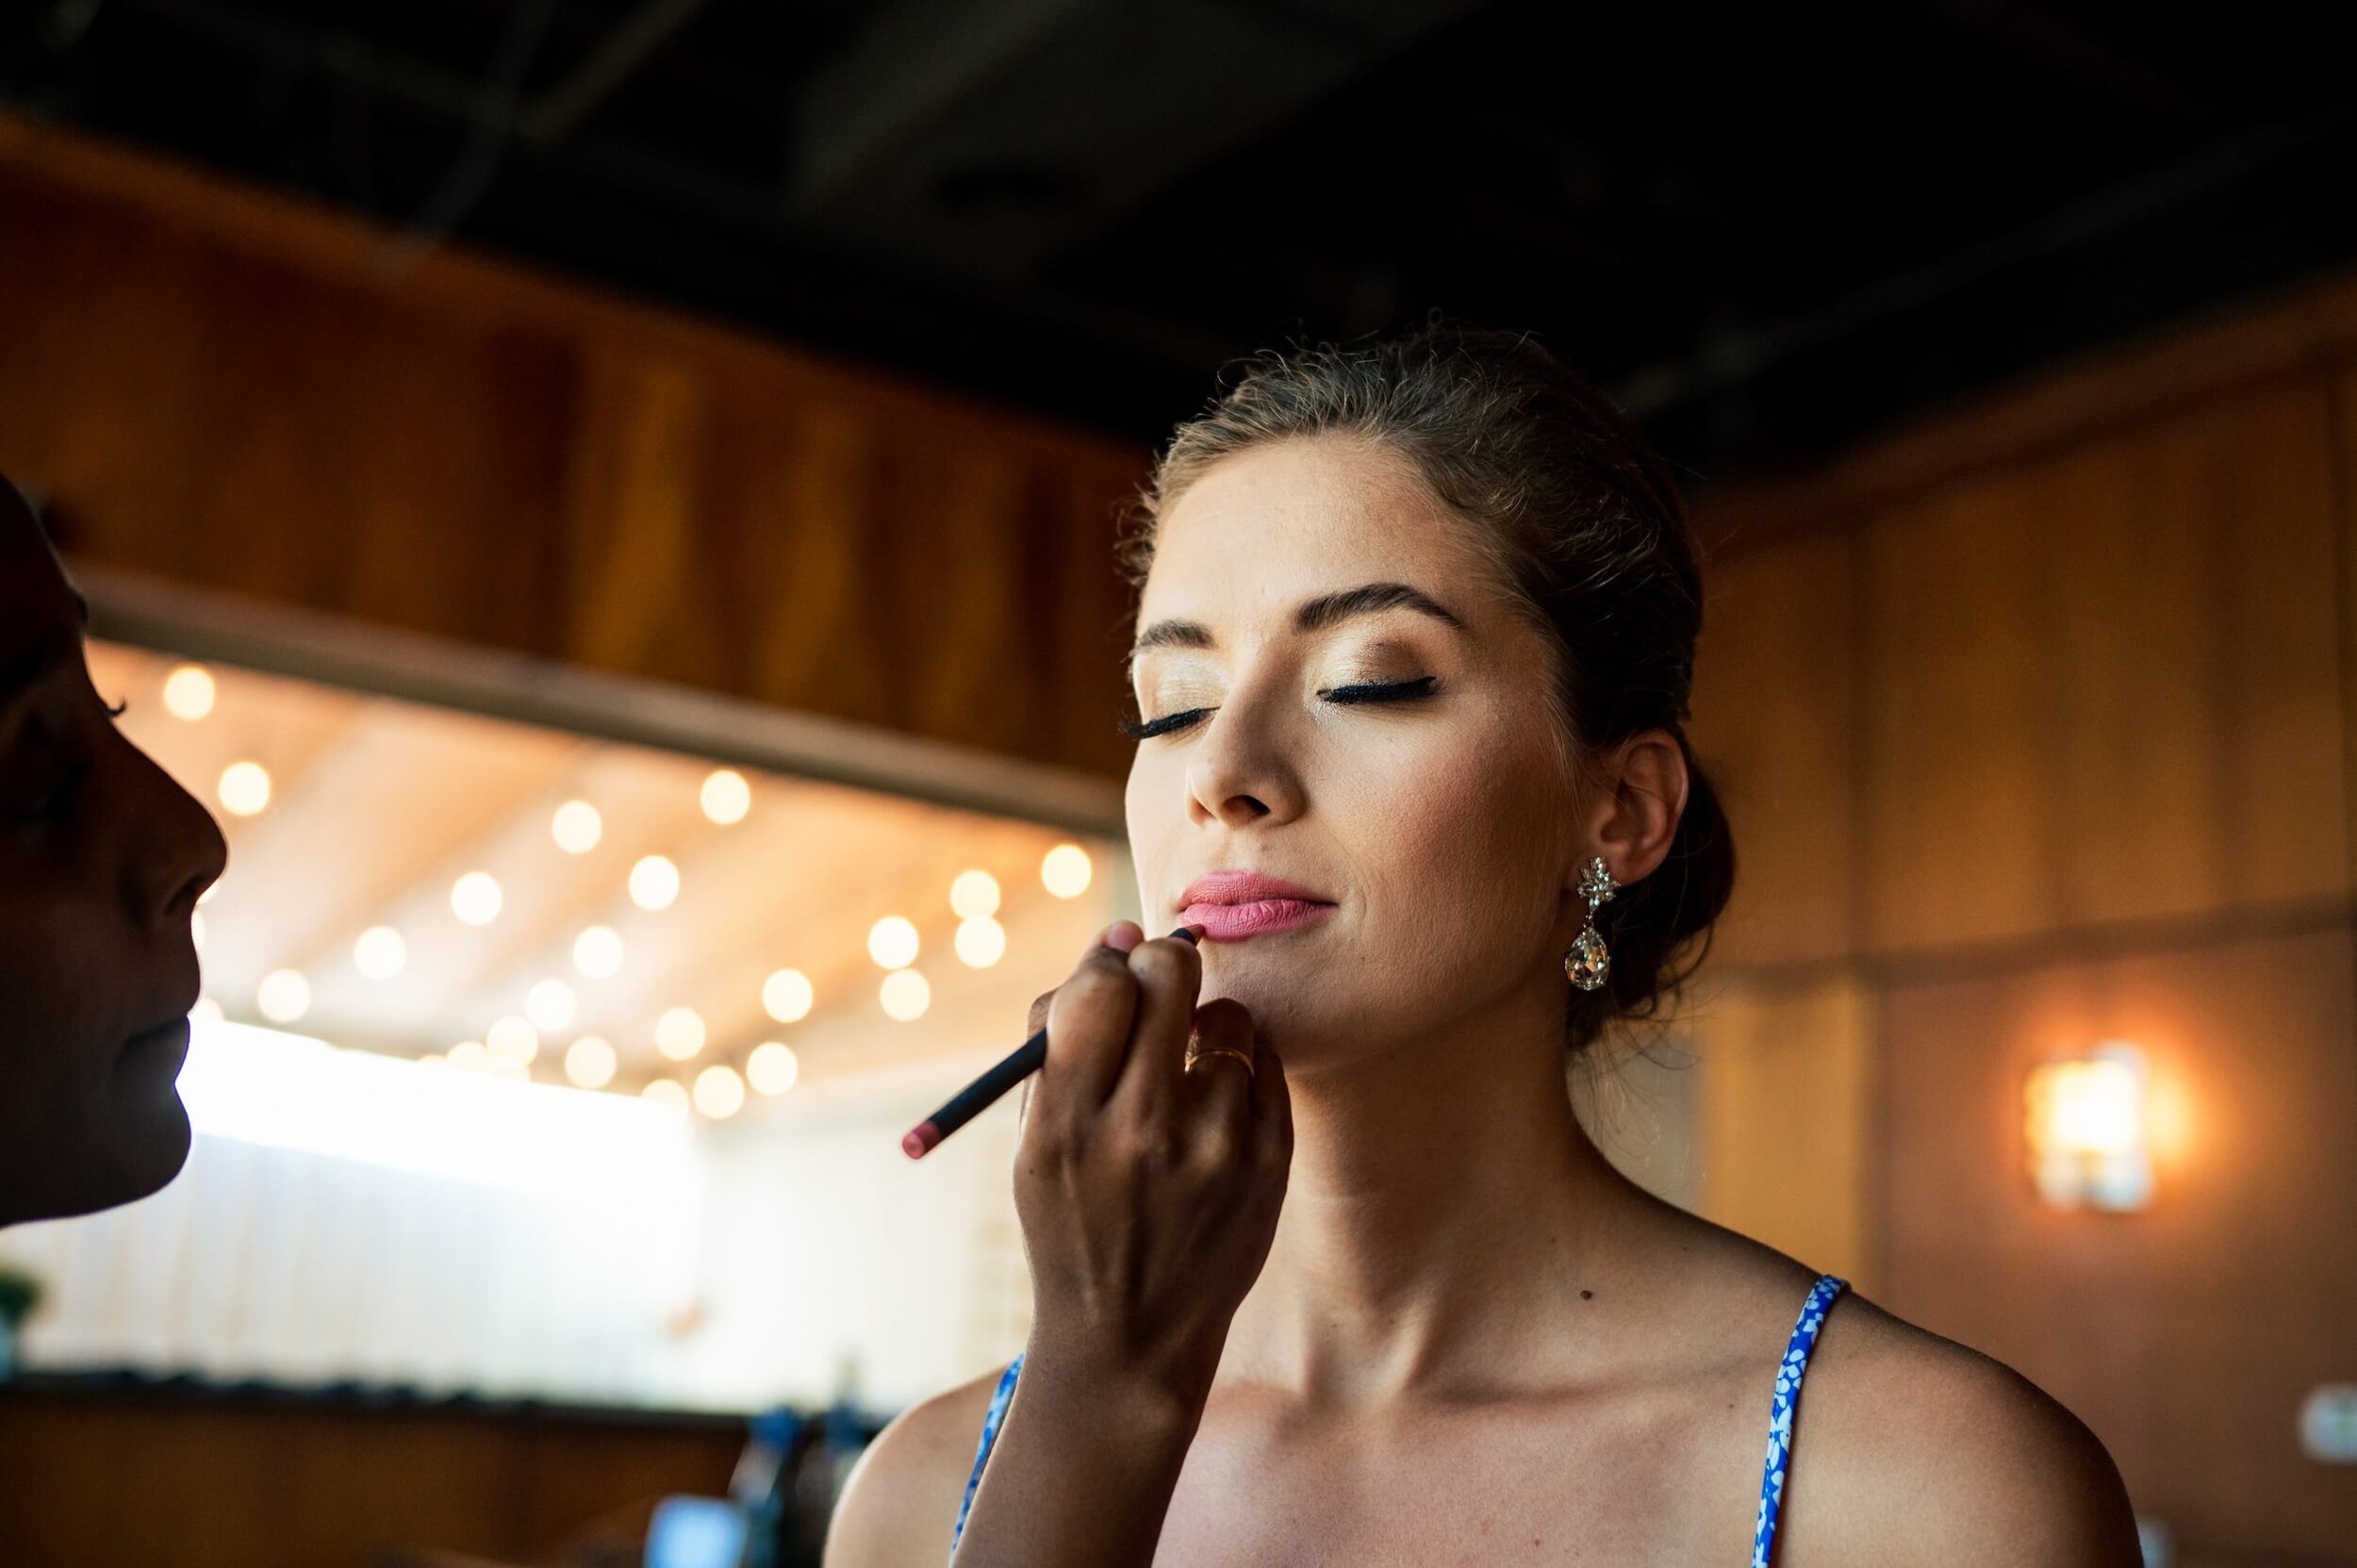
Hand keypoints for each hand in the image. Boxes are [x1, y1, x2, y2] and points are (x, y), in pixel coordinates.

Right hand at [1012, 921, 1292, 1407]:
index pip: (1099, 987)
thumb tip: (1117, 936)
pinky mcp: (1269, 1162)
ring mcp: (1214, 1148)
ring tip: (1185, 1075)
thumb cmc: (1075, 1216)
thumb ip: (1059, 1039)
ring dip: (1205, 1030)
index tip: (1114, 966)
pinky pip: (1265, 1062)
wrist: (1131, 1338)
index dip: (1108, 959)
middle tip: (1160, 984)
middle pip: (1170, 975)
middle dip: (1163, 963)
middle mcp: (1141, 1131)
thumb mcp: (1035, 1140)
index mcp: (1068, 1123)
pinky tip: (1217, 1110)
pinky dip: (1242, 1069)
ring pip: (1227, 1017)